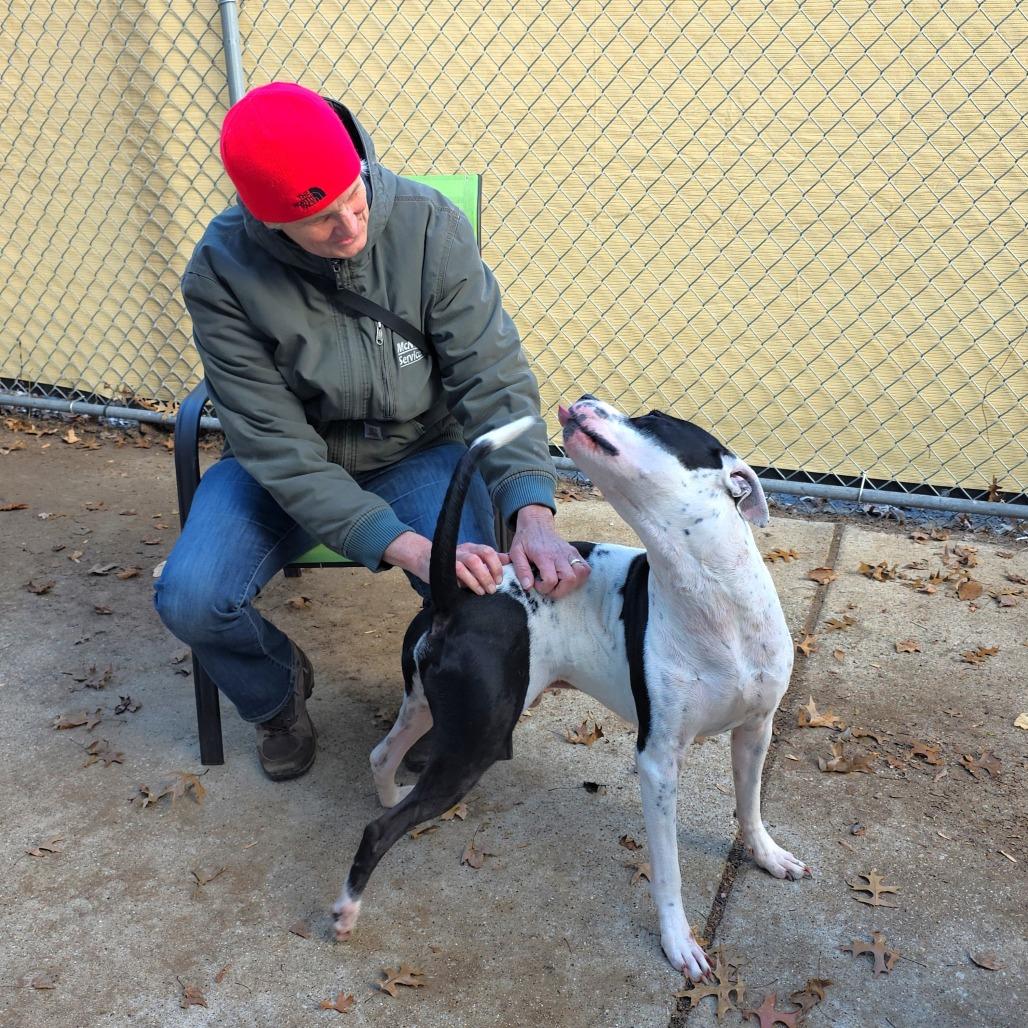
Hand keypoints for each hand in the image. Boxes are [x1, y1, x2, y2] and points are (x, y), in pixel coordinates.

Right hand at [382, 532, 508, 595]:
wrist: (424, 559)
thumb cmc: (452, 562)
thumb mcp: (471, 559)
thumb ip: (489, 560)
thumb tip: (508, 560)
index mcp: (472, 548)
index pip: (489, 551)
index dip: (497, 565)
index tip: (500, 579)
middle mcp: (464, 549)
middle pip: (482, 555)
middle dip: (490, 572)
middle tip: (494, 587)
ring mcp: (454, 556)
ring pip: (471, 562)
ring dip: (480, 578)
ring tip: (484, 591)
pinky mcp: (444, 565)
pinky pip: (458, 572)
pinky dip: (467, 581)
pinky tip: (471, 590)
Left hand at [509, 505, 589, 598]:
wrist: (537, 524)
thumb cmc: (525, 540)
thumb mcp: (516, 553)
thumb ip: (521, 570)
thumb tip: (528, 586)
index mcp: (544, 555)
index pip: (551, 579)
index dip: (544, 588)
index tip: (536, 584)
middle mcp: (560, 554)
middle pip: (570, 579)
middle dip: (559, 591)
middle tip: (549, 588)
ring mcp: (570, 553)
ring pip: (581, 574)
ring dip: (572, 585)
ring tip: (559, 584)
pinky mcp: (575, 553)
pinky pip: (586, 568)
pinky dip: (580, 578)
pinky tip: (567, 578)